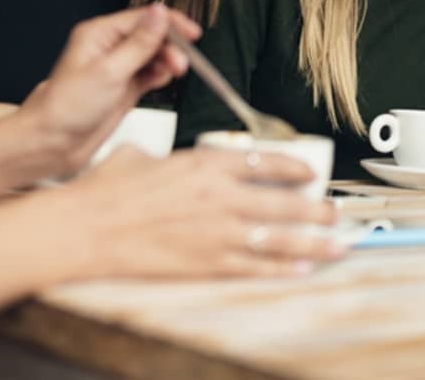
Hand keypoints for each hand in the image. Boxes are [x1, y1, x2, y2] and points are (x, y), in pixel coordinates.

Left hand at [22, 4, 198, 173]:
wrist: (53, 141)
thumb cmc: (67, 106)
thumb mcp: (109, 71)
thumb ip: (139, 43)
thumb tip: (159, 13)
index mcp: (99, 33)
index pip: (142, 18)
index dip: (169, 24)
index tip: (192, 33)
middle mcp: (109, 47)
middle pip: (151, 35)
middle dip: (170, 47)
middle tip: (181, 64)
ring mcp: (118, 67)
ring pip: (153, 55)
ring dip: (167, 61)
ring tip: (174, 73)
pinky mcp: (124, 87)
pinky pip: (150, 74)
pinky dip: (161, 76)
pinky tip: (163, 80)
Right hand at [54, 145, 345, 278]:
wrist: (87, 226)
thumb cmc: (108, 189)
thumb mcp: (142, 155)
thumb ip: (169, 160)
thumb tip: (170, 163)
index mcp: (203, 163)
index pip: (263, 161)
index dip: (292, 167)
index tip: (309, 171)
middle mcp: (218, 197)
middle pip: (281, 202)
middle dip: (314, 209)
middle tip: (334, 212)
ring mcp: (215, 233)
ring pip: (278, 238)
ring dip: (312, 242)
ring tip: (337, 244)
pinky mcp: (205, 264)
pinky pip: (255, 267)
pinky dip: (282, 269)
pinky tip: (302, 269)